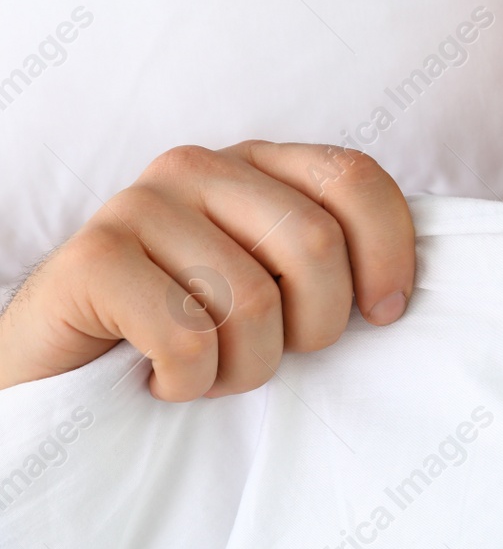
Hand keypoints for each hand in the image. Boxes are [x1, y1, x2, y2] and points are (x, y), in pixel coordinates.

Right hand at [0, 141, 414, 400]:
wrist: (56, 369)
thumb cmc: (183, 330)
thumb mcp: (274, 285)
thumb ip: (329, 260)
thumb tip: (401, 288)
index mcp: (257, 164)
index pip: (356, 179)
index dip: (390, 253)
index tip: (384, 315)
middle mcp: (199, 166)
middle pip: (316, 245)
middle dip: (315, 328)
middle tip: (276, 355)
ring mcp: (140, 203)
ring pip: (254, 302)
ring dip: (244, 369)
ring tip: (210, 371)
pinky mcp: (92, 257)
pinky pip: (189, 338)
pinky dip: (188, 384)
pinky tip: (160, 379)